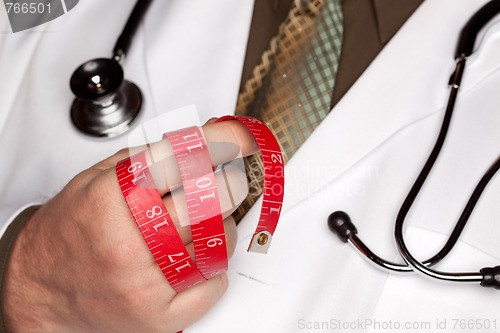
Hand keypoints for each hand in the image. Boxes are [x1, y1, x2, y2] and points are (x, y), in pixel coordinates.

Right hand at [3, 120, 256, 332]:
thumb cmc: (67, 234)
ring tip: (201, 222)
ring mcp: (145, 283)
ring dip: (221, 225)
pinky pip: (213, 285)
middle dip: (229, 185)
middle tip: (228, 182)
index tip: (238, 139)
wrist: (40, 289)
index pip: (181, 161)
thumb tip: (194, 142)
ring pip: (217, 243)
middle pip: (209, 202)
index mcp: (112, 201)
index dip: (219, 143)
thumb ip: (143, 159)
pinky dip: (216, 267)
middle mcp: (128, 242)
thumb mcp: (93, 180)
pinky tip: (197, 257)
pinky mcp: (157, 316)